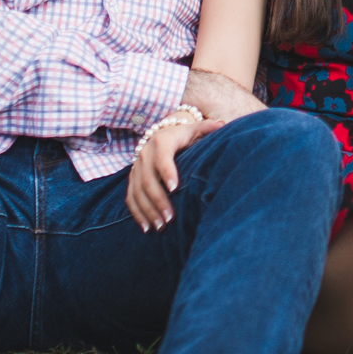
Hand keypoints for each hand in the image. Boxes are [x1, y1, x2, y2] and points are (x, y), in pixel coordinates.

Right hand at [126, 112, 218, 230]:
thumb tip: (222, 125)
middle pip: (147, 179)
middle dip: (158, 200)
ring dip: (147, 210)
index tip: (175, 189)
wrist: (163, 132)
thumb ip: (207, 128)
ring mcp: (135, 167)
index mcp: (161, 141)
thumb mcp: (195, 129)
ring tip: (161, 226)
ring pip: (137, 191)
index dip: (167, 172)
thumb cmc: (186, 135)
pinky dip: (137, 213)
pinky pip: (130, 197)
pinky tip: (147, 228)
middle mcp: (144, 153)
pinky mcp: (132, 178)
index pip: (162, 157)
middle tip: (171, 218)